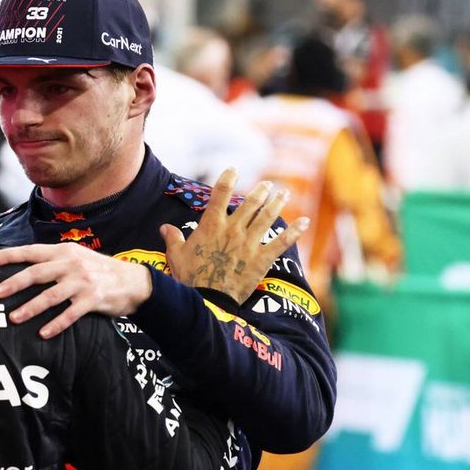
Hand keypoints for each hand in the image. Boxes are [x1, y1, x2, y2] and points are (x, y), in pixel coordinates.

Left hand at [0, 243, 152, 338]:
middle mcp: (71, 264)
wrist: (134, 282)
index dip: (8, 256)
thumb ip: (53, 261)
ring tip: (13, 318)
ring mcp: (82, 282)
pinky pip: (70, 314)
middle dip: (14, 283)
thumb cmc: (99, 270)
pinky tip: (43, 333)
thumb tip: (23, 268)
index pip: (31, 252)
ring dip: (30, 307)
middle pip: (37, 273)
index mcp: (64, 251)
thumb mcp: (76, 257)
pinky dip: (56, 324)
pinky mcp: (93, 300)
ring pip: (50, 295)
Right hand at [161, 168, 308, 302]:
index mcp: (211, 226)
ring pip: (267, 217)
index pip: (220, 194)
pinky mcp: (262, 259)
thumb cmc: (189, 278)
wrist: (207, 300)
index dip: (227, 179)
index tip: (233, 170)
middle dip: (261, 191)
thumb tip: (165, 228)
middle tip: (267, 185)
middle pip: (250, 203)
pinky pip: (282, 242)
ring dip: (277, 203)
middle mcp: (233, 230)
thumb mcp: (176, 256)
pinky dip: (295, 231)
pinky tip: (304, 222)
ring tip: (283, 193)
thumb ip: (173, 238)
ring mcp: (249, 243)